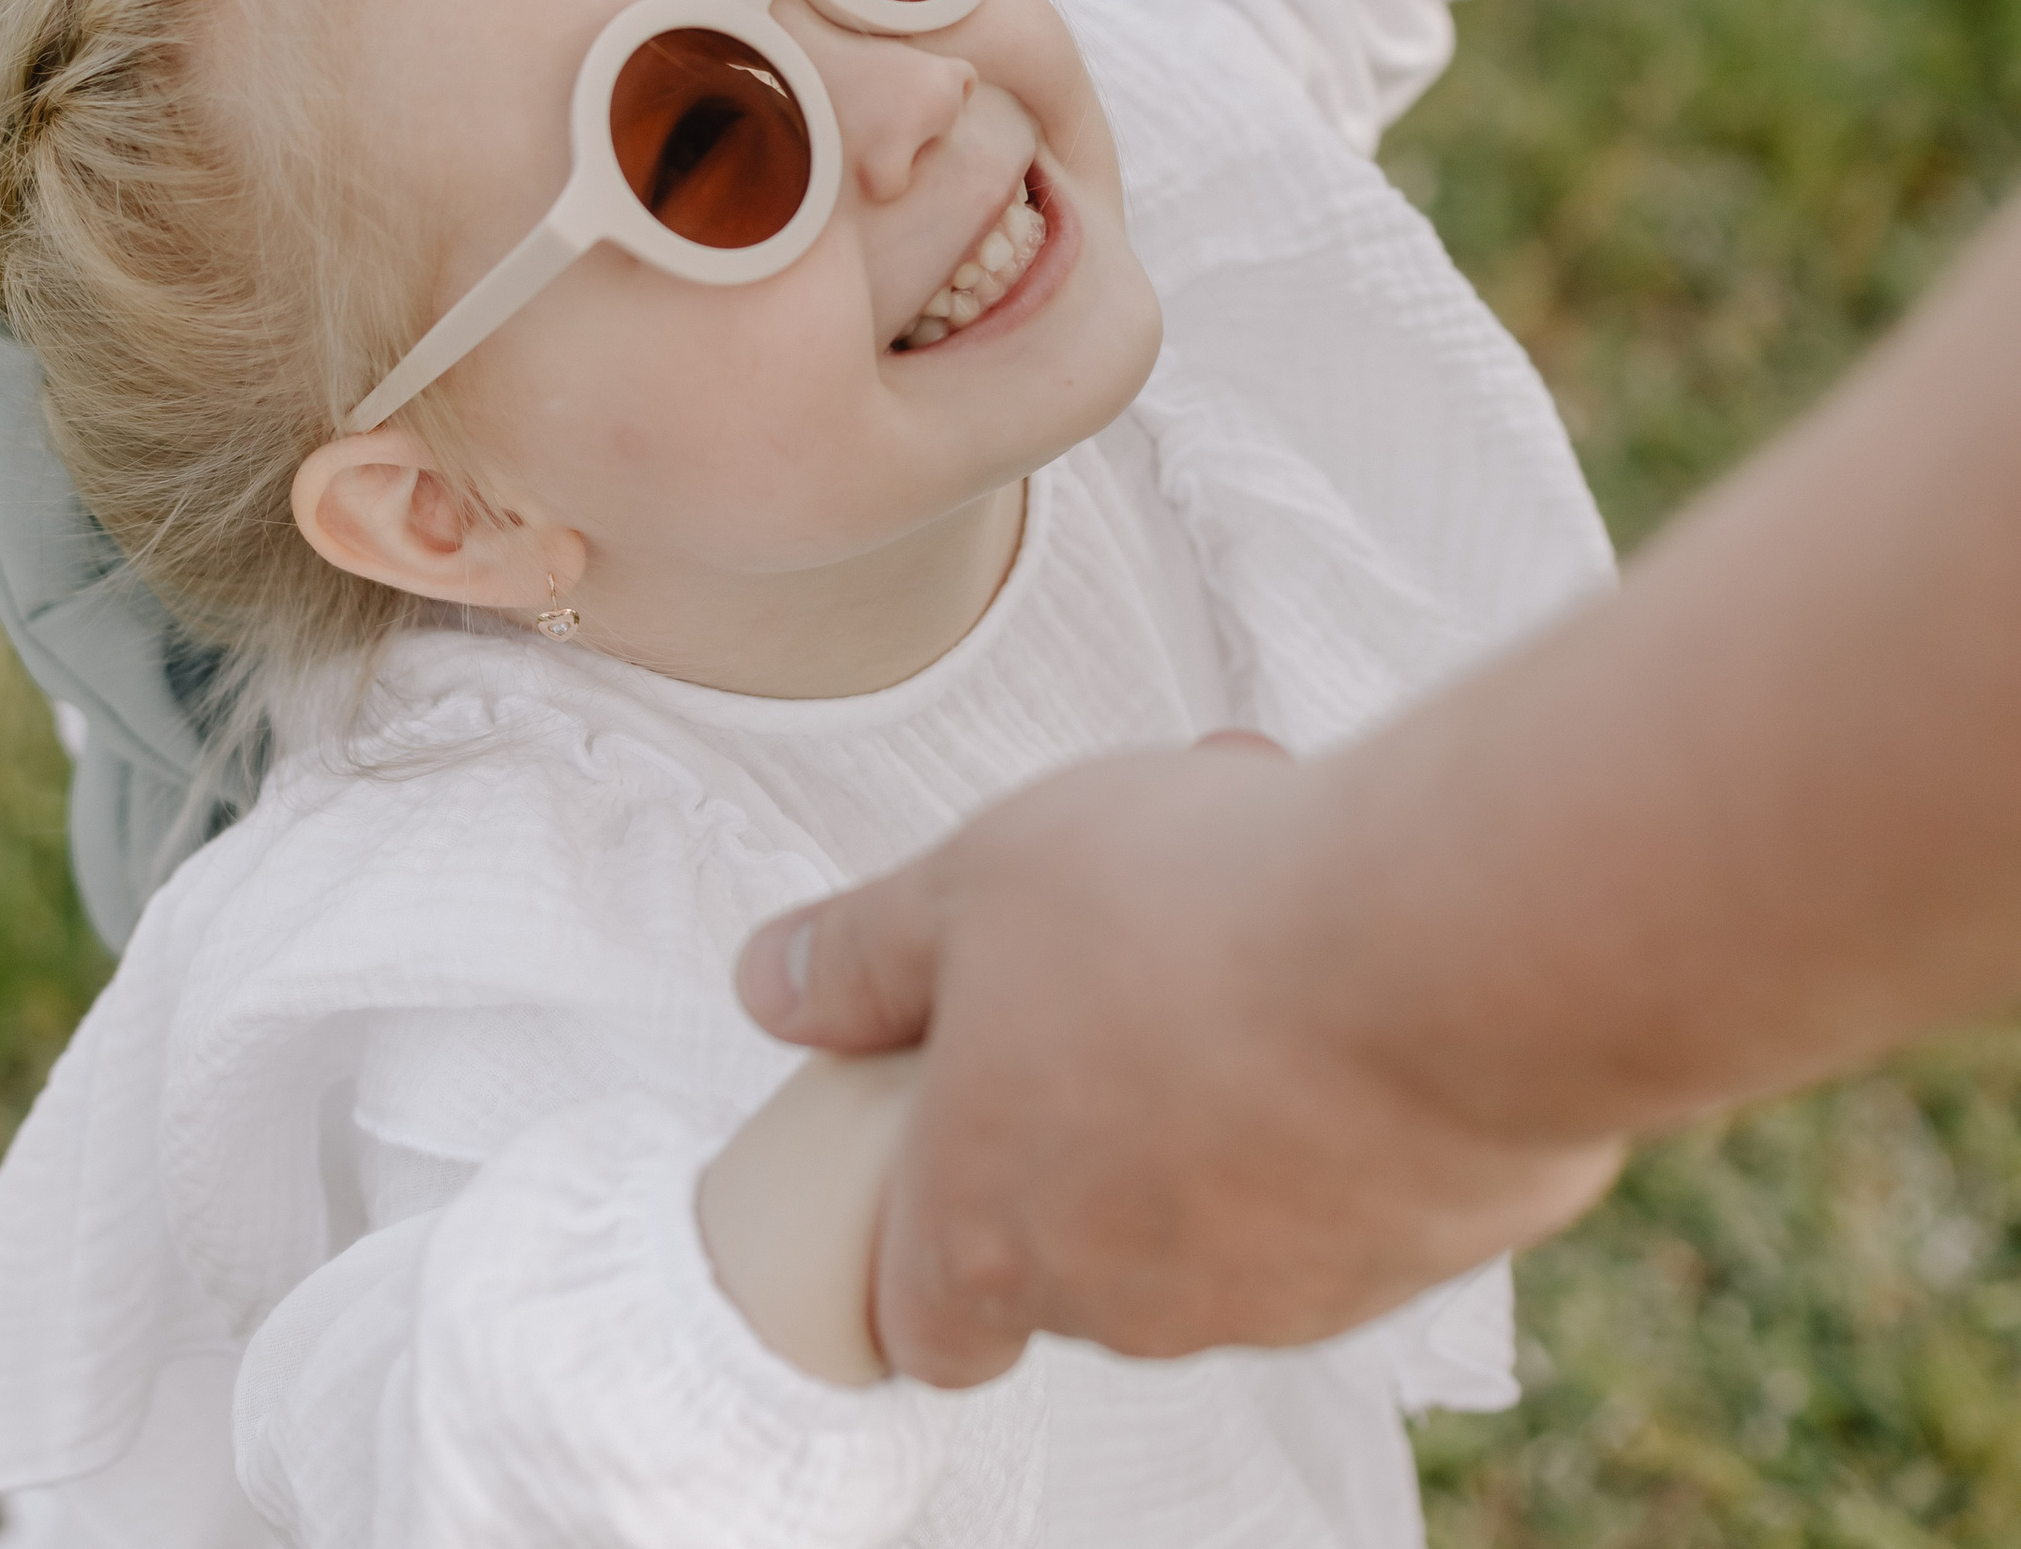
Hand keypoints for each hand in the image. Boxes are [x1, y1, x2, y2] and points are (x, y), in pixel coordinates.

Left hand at [733, 741, 1620, 1384]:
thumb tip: (767, 988)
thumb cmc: (1177, 912)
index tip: (944, 1133)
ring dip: (1208, 1095)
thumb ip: (857, 956)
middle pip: (1072, 1252)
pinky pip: (1343, 1185)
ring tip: (1240, 922)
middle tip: (1113, 961)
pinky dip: (1328, 1103)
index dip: (919, 1241)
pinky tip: (1347, 970)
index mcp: (991, 1236)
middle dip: (1082, 1118)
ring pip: (1215, 1211)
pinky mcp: (1416, 1258)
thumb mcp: (964, 887)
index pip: (922, 1323)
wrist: (1442, 947)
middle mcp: (1133, 1305)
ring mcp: (1286, 1297)